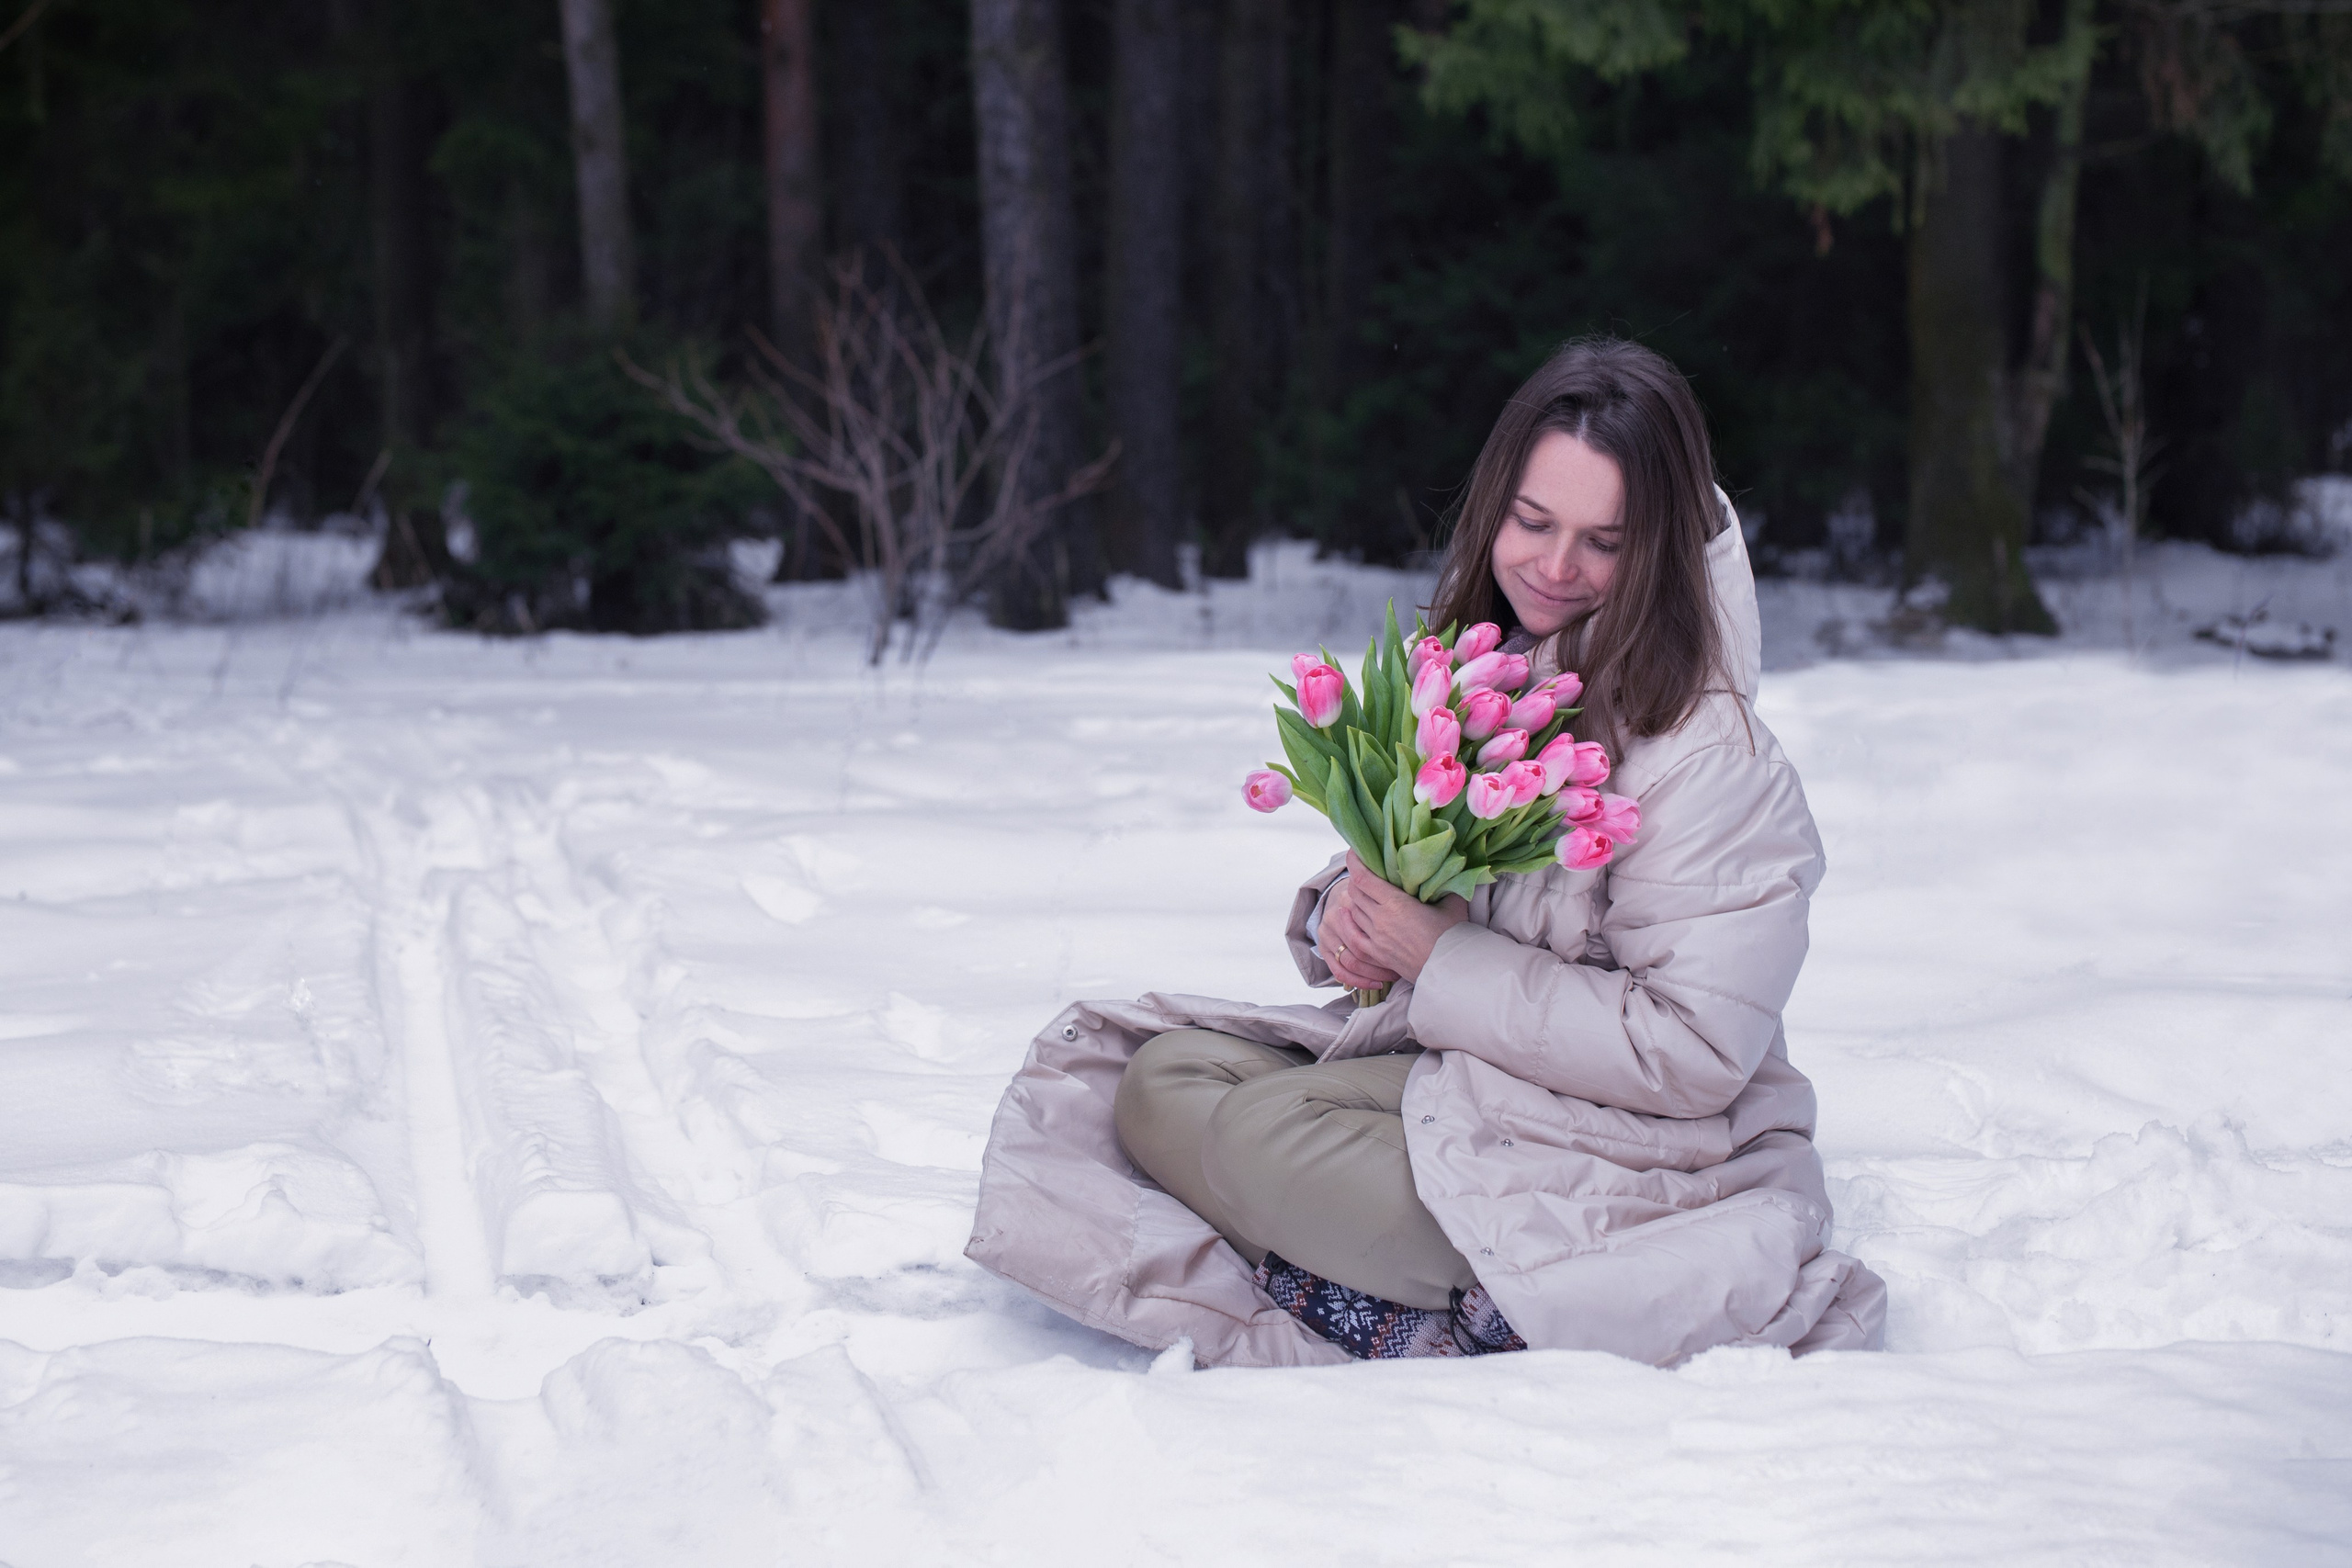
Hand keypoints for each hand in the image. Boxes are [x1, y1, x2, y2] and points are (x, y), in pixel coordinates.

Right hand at [1317, 873, 1400, 992]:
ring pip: (1352, 961)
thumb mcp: (1386, 890)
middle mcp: (1335, 915)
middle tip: (1407, 967)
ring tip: (1395, 975)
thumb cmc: (1372, 894)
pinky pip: (1339, 971)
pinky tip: (1377, 984)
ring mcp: (1327, 933)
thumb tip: (1437, 895)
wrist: (1346, 894)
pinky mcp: (1324, 947)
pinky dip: (1359, 981)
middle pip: (1362, 945)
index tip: (1412, 948)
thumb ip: (1402, 893)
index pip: (1371, 922)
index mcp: (1350, 898)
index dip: (1393, 940)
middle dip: (1386, 960)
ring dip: (1375, 973)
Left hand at [1325, 851, 1469, 985]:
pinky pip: (1353, 935)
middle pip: (1355, 892)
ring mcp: (1376, 938)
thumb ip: (1445, 885)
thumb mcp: (1452, 904)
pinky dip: (1348, 922)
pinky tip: (1347, 915)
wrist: (1451, 970)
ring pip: (1353, 912)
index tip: (1353, 852)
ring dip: (1355, 899)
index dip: (1355, 862)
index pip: (1363, 878)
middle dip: (1356, 879)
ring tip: (1361, 891)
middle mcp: (1380, 919)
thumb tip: (1446, 871)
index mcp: (1395, 903)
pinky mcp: (1377, 954)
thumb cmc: (1453, 936)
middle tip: (1364, 871)